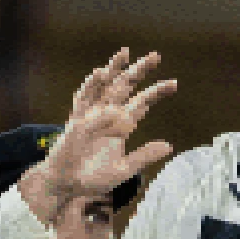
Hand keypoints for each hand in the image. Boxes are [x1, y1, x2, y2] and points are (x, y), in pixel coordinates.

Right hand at [24, 48, 178, 217]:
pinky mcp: (75, 120)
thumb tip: (169, 146)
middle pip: (124, 87)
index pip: (141, 103)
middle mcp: (106, 115)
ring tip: (125, 53)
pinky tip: (100, 74)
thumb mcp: (124, 170)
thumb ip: (144, 156)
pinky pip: (83, 99)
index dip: (156, 92)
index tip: (173, 83)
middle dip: (139, 71)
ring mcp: (90, 115)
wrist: (66, 185)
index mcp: (121, 125)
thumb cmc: (93, 179)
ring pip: (104, 86)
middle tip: (155, 56)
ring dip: (114, 69)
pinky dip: (91, 86)